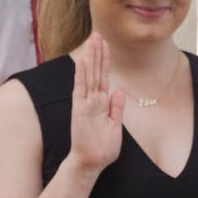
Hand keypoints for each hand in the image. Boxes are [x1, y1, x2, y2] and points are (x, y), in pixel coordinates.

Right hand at [69, 32, 124, 178]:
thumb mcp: (116, 125)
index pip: (104, 77)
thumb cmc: (103, 148)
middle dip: (97, 53)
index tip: (105, 45)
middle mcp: (93, 100)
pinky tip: (82, 60)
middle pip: (95, 71)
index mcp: (102, 103)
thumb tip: (118, 90)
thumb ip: (116, 108)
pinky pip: (80, 88)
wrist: (91, 163)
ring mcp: (85, 103)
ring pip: (89, 75)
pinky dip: (81, 74)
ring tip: (92, 40)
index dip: (105, 61)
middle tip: (97, 34)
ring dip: (90, 57)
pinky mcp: (79, 109)